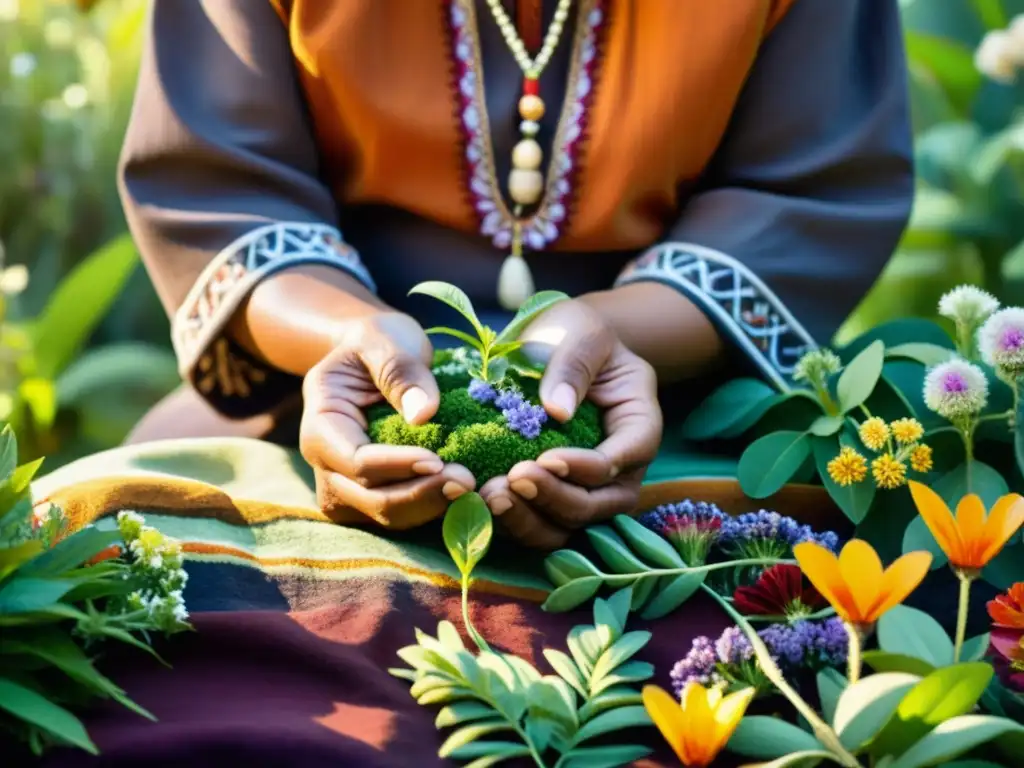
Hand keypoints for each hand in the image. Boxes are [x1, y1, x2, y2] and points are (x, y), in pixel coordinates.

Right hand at [299, 311, 474, 528]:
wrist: (374, 357)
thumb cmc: (377, 344)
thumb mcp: (385, 340)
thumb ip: (401, 371)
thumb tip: (423, 413)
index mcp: (321, 424)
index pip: (354, 460)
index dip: (396, 465)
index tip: (438, 460)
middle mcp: (325, 464)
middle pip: (367, 498)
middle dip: (417, 495)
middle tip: (467, 481)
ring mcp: (346, 486)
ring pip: (383, 515)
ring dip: (427, 508)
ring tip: (470, 488)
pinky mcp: (370, 498)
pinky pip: (399, 515)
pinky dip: (430, 510)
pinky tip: (463, 495)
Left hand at [480, 300, 662, 548]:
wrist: (551, 345)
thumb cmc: (573, 334)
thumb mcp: (581, 332)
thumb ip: (574, 364)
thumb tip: (558, 409)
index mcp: (638, 424)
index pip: (626, 457)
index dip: (589, 467)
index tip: (546, 458)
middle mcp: (620, 467)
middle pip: (600, 504)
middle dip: (557, 499)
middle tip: (513, 480)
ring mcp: (587, 488)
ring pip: (570, 526)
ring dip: (532, 520)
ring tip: (493, 496)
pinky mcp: (553, 497)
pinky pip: (540, 523)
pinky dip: (514, 521)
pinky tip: (482, 501)